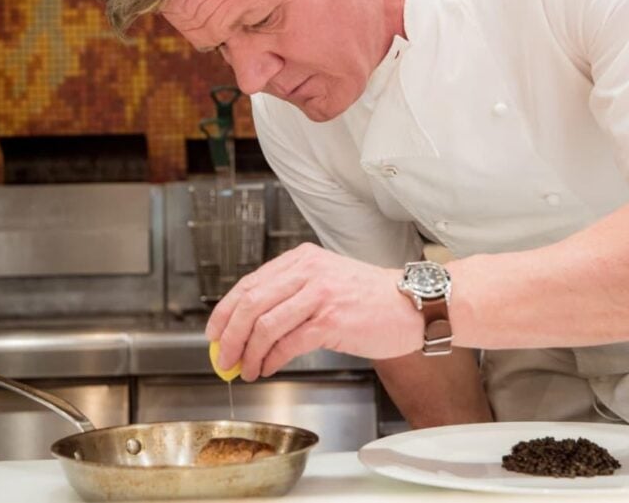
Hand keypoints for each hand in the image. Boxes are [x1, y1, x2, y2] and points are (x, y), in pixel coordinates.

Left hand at [205, 243, 423, 381]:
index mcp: (301, 259)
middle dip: (230, 336)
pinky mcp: (332, 321)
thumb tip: (250, 327)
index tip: (214, 333)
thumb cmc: (372, 299)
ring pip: (265, 325)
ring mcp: (319, 295)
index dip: (225, 312)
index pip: (249, 284)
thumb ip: (291, 295)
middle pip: (250, 304)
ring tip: (246, 369)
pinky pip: (288, 343)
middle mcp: (307, 272)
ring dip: (249, 353)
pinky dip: (271, 360)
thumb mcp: (326, 281)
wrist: (413, 305)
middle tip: (224, 358)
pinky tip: (268, 369)